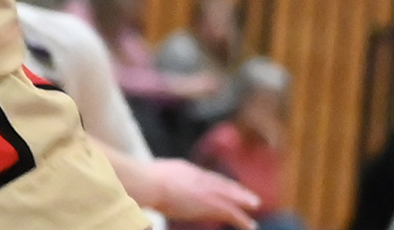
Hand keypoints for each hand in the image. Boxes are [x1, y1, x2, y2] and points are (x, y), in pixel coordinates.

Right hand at [118, 155, 260, 228]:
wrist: (150, 183)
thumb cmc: (142, 182)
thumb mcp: (148, 177)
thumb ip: (151, 181)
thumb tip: (139, 184)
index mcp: (185, 169)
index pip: (205, 176)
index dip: (216, 182)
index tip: (224, 186)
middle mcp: (199, 177)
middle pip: (222, 183)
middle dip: (236, 189)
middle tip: (248, 195)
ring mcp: (207, 190)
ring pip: (231, 196)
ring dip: (243, 201)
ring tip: (254, 206)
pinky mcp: (213, 204)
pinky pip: (233, 213)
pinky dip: (242, 219)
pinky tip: (250, 226)